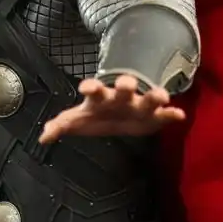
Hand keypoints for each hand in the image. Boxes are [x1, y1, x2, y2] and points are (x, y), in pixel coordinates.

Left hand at [38, 75, 185, 144]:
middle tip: (126, 84)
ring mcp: (138, 106)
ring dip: (155, 96)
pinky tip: (179, 115)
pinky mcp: (153, 117)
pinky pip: (164, 115)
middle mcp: (121, 99)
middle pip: (124, 89)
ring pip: (148, 98)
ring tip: (162, 97)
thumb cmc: (95, 116)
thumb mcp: (75, 121)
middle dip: (125, 85)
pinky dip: (172, 114)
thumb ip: (59, 126)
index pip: (94, 90)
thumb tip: (43, 137)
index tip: (87, 87)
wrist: (117, 117)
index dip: (91, 88)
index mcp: (100, 99)